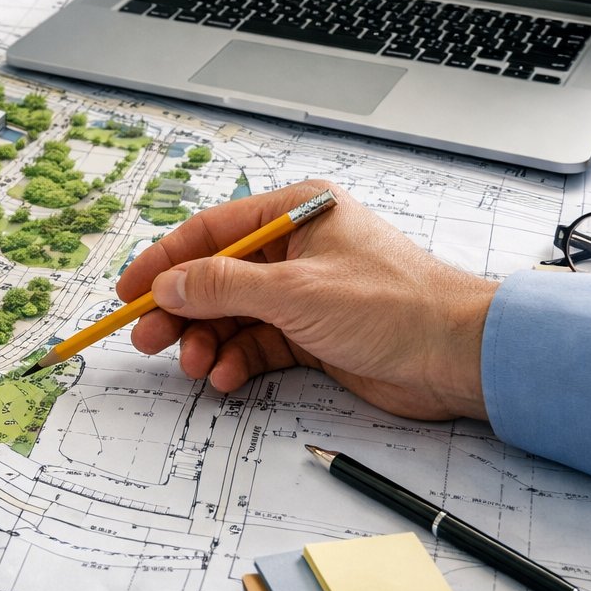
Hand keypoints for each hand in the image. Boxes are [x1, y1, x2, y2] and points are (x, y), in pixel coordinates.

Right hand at [117, 180, 496, 420]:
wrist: (459, 357)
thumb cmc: (395, 305)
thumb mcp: (295, 292)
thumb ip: (224, 287)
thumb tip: (169, 284)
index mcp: (296, 212)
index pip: (212, 231)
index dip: (165, 260)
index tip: (130, 290)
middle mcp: (297, 247)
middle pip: (217, 276)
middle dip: (182, 309)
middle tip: (147, 338)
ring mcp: (305, 292)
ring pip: (233, 315)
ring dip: (207, 341)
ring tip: (194, 366)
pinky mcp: (314, 334)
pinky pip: (258, 344)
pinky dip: (237, 361)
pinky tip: (226, 378)